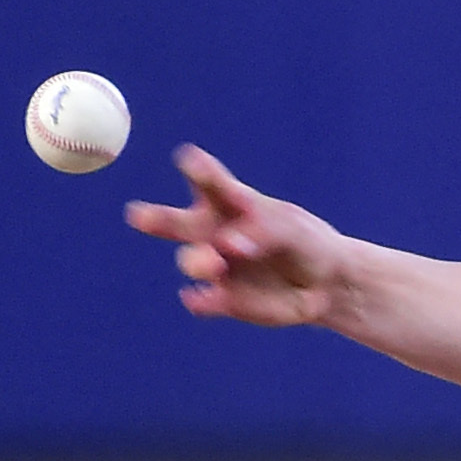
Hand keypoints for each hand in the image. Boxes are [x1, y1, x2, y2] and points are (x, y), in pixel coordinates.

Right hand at [124, 146, 354, 326]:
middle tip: (137, 215)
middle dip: (157, 218)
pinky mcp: (223, 299)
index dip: (199, 171)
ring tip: (212, 264)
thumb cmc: (303, 243)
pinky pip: (204, 301)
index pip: (211, 183)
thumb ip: (262, 233)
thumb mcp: (291, 231)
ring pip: (193, 261)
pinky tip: (197, 298)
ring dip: (198, 261)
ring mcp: (215, 265)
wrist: (324, 285)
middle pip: (178, 222)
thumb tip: (226, 246)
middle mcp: (213, 231)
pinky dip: (200, 300)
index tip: (189, 159)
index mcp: (230, 202)